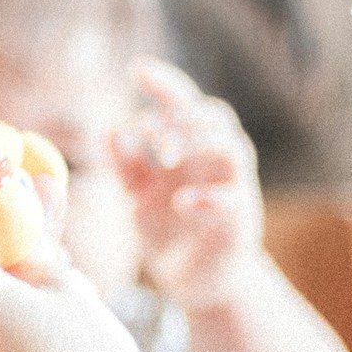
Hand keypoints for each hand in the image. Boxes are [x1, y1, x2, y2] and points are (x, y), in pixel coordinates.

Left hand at [114, 60, 266, 310]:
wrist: (198, 283)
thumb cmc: (172, 233)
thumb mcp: (140, 196)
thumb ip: (127, 166)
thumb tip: (112, 130)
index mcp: (193, 150)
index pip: (185, 104)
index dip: (165, 84)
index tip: (137, 68)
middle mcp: (217, 163)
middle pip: (217, 117)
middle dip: (183, 117)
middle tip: (151, 132)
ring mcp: (234, 191)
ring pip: (233, 149)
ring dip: (199, 143)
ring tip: (164, 155)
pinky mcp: (239, 224)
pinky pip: (232, 201)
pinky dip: (207, 197)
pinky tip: (180, 202)